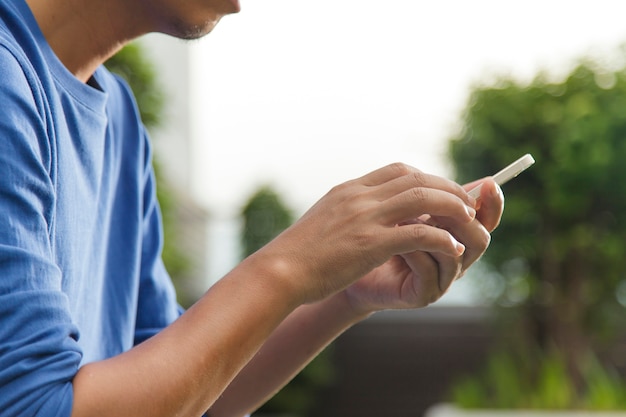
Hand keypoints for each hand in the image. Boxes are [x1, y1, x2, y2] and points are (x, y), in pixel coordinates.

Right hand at [249, 163, 476, 304]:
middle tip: (466, 203)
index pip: (398, 170)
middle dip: (448, 188)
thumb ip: (347, 211)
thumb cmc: (300, 254)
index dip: (428, 178)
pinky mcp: (369, 244)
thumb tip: (364, 212)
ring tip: (468, 220)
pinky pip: (417, 232)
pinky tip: (452, 248)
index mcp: (349, 190)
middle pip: (416, 178)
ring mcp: (364, 218)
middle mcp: (359, 197)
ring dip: (452, 206)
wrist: (280, 271)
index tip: (442, 192)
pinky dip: (441, 237)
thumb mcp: (324, 220)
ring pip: (422, 197)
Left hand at [341, 178, 503, 313]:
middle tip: (438, 201)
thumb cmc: (373, 238)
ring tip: (402, 219)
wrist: (346, 273)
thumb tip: (472, 175)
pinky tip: (391, 238)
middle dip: (461, 216)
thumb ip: (430, 194)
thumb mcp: (402, 209)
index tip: (490, 182)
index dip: (493, 202)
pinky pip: (429, 270)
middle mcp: (453, 258)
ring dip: (431, 229)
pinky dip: (412, 249)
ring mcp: (440, 279)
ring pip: (457, 254)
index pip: (486, 219)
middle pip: (480, 238)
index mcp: (454, 235)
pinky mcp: (422, 294)